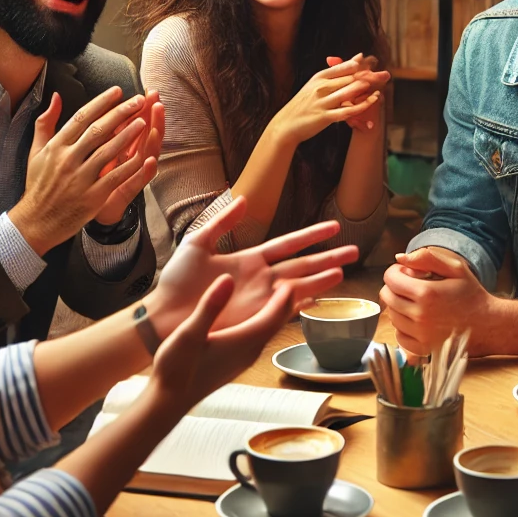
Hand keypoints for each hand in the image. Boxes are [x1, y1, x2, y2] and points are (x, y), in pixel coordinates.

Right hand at [10, 87, 156, 254]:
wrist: (36, 221)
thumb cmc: (39, 184)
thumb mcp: (37, 152)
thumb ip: (46, 123)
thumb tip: (57, 96)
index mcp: (56, 147)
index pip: (81, 118)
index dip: (101, 102)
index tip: (118, 91)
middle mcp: (67, 160)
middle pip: (98, 130)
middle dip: (121, 113)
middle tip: (139, 100)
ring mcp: (81, 178)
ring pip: (109, 151)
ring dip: (129, 134)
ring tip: (145, 120)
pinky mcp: (93, 196)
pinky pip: (117, 177)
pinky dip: (132, 165)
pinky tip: (146, 154)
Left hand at [94, 89, 164, 224]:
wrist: (76, 211)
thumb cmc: (82, 182)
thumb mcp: (82, 152)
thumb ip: (88, 131)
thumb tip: (84, 107)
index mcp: (117, 147)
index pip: (132, 123)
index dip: (139, 108)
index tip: (145, 92)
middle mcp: (127, 158)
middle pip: (143, 134)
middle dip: (151, 117)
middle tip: (157, 101)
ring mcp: (129, 174)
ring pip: (145, 154)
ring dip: (153, 140)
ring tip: (157, 126)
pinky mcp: (125, 191)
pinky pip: (138, 180)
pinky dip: (145, 171)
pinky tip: (150, 160)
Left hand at [146, 195, 354, 338]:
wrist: (163, 315)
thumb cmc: (176, 282)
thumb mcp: (197, 243)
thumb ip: (222, 222)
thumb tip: (243, 199)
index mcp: (250, 258)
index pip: (288, 244)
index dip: (311, 235)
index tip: (333, 227)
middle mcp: (261, 278)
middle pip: (302, 265)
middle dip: (328, 258)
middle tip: (354, 250)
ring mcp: (260, 299)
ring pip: (300, 286)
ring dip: (322, 280)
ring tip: (344, 272)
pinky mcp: (254, 317)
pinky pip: (284, 311)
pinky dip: (302, 306)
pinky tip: (319, 300)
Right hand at [147, 273, 294, 416]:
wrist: (167, 402)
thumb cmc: (176, 370)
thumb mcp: (190, 332)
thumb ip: (210, 306)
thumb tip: (228, 279)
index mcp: (243, 340)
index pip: (275, 314)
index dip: (285, 295)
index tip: (287, 278)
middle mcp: (250, 350)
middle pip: (277, 322)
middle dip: (286, 302)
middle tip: (285, 281)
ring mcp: (244, 358)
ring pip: (269, 331)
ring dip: (275, 313)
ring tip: (274, 295)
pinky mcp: (235, 363)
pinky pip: (259, 338)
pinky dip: (264, 323)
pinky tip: (254, 318)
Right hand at [272, 55, 385, 144]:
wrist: (286, 124)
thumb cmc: (303, 104)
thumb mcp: (313, 85)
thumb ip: (333, 73)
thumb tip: (354, 58)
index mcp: (318, 78)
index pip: (340, 68)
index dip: (356, 64)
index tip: (370, 60)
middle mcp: (320, 88)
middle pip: (346, 79)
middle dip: (365, 76)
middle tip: (382, 74)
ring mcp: (322, 102)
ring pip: (346, 93)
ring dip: (362, 89)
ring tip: (377, 84)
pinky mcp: (325, 117)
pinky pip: (346, 111)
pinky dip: (360, 106)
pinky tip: (371, 102)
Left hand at [380, 246, 492, 354]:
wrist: (488, 325)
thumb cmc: (472, 295)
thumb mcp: (456, 268)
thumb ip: (427, 258)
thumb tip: (400, 258)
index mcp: (426, 293)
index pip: (391, 279)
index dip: (395, 271)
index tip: (406, 272)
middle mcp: (419, 315)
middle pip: (388, 297)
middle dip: (395, 287)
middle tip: (410, 285)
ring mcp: (420, 334)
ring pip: (392, 316)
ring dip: (399, 306)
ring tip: (417, 302)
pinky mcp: (422, 348)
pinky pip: (399, 336)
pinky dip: (403, 327)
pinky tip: (417, 319)